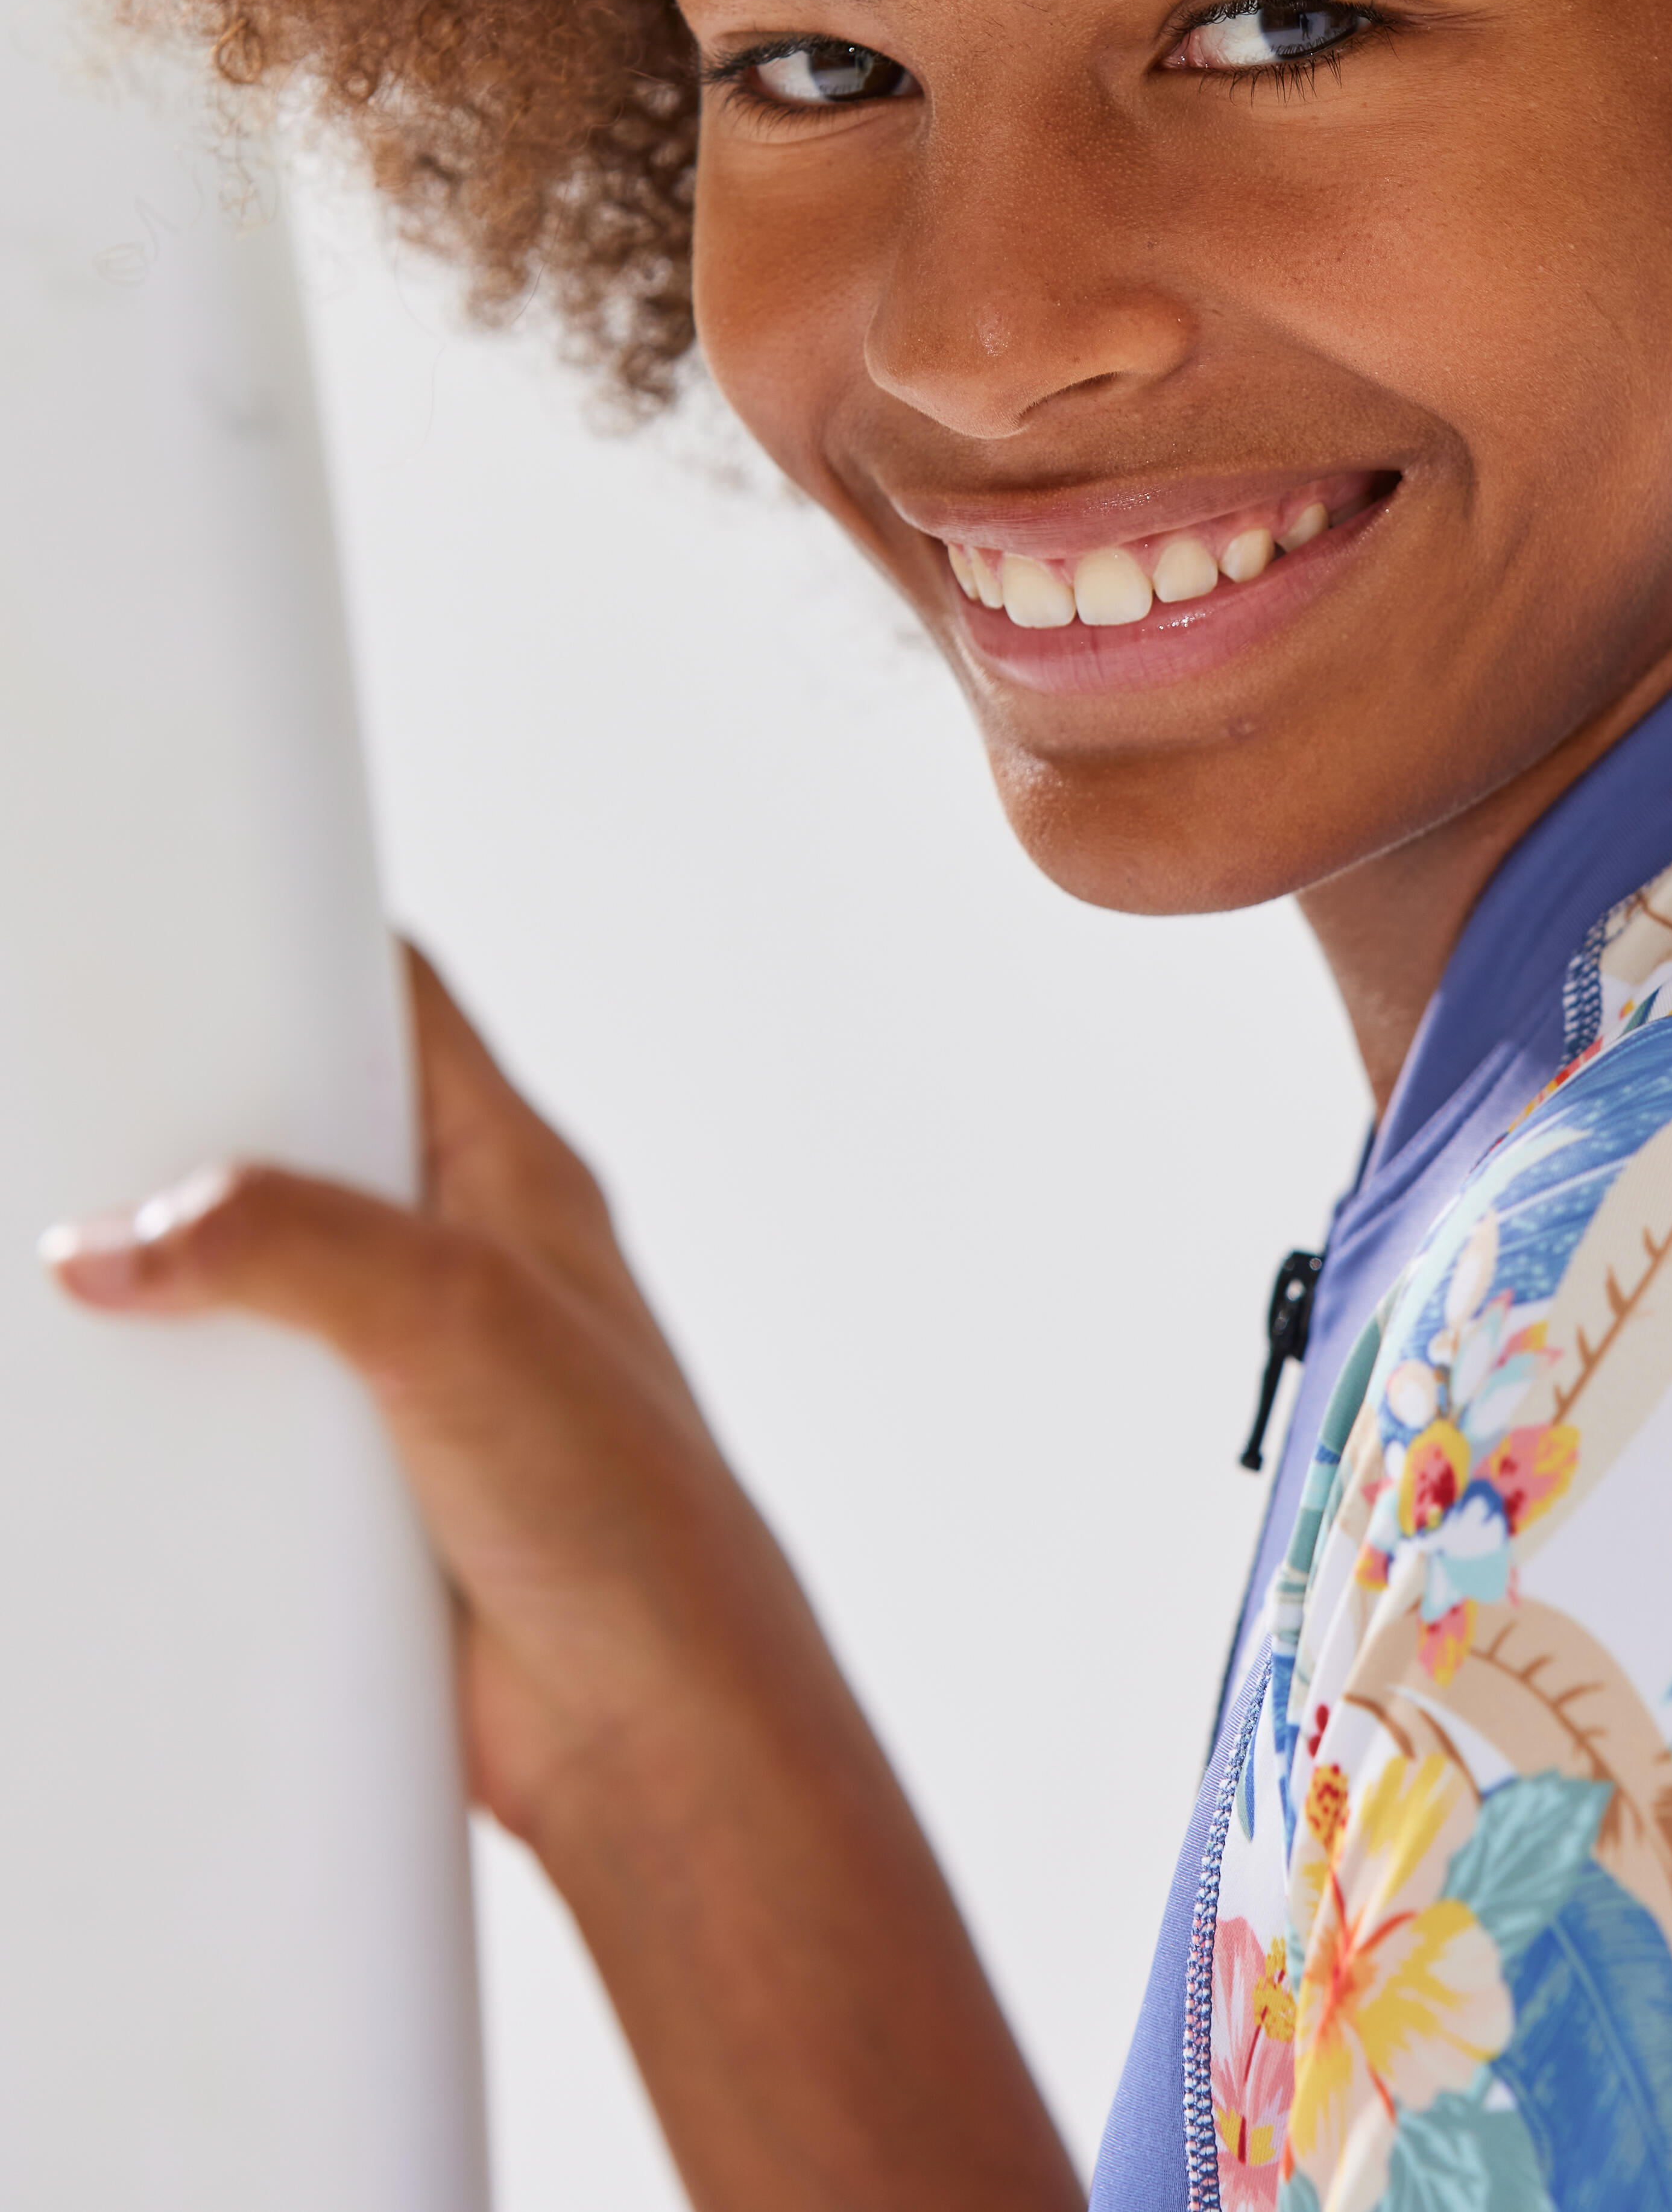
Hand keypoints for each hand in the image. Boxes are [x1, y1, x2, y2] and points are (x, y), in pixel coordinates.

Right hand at [41, 947, 772, 1839]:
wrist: (639, 1719)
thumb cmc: (622, 1506)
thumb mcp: (458, 1326)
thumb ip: (297, 1250)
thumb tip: (124, 1235)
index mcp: (510, 1173)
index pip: (397, 1006)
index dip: (295, 949)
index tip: (175, 924)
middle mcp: (451, 1256)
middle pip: (292, 1139)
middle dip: (182, 1125)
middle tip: (56, 1112)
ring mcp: (396, 1368)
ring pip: (241, 1278)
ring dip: (156, 1282)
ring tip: (37, 1263)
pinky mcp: (350, 1478)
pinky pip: (230, 1407)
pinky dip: (162, 1401)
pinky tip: (79, 1406)